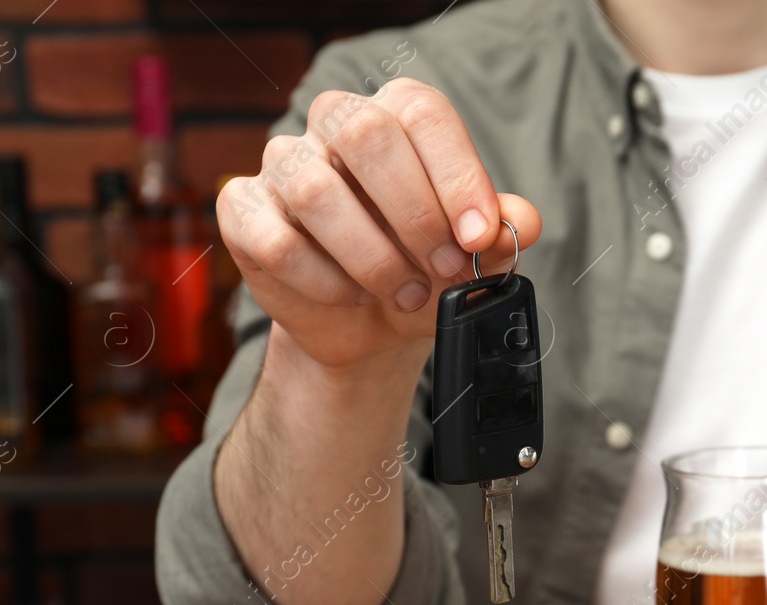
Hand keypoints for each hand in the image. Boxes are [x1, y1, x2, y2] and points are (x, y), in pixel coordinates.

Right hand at [217, 78, 542, 379]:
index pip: (422, 113)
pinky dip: (323, 280)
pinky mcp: (244, 211)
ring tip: (405, 293)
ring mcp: (283, 164)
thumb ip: (500, 235)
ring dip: (372, 256)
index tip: (480, 237)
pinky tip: (350, 295)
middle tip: (445, 267)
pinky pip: (277, 240)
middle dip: (414, 212)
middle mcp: (334, 126)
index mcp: (396, 117)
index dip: (456, 174)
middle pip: (364, 133)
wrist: (367, 328)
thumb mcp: (471, 259)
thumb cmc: (423, 272)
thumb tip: (523, 222)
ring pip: (315, 190)